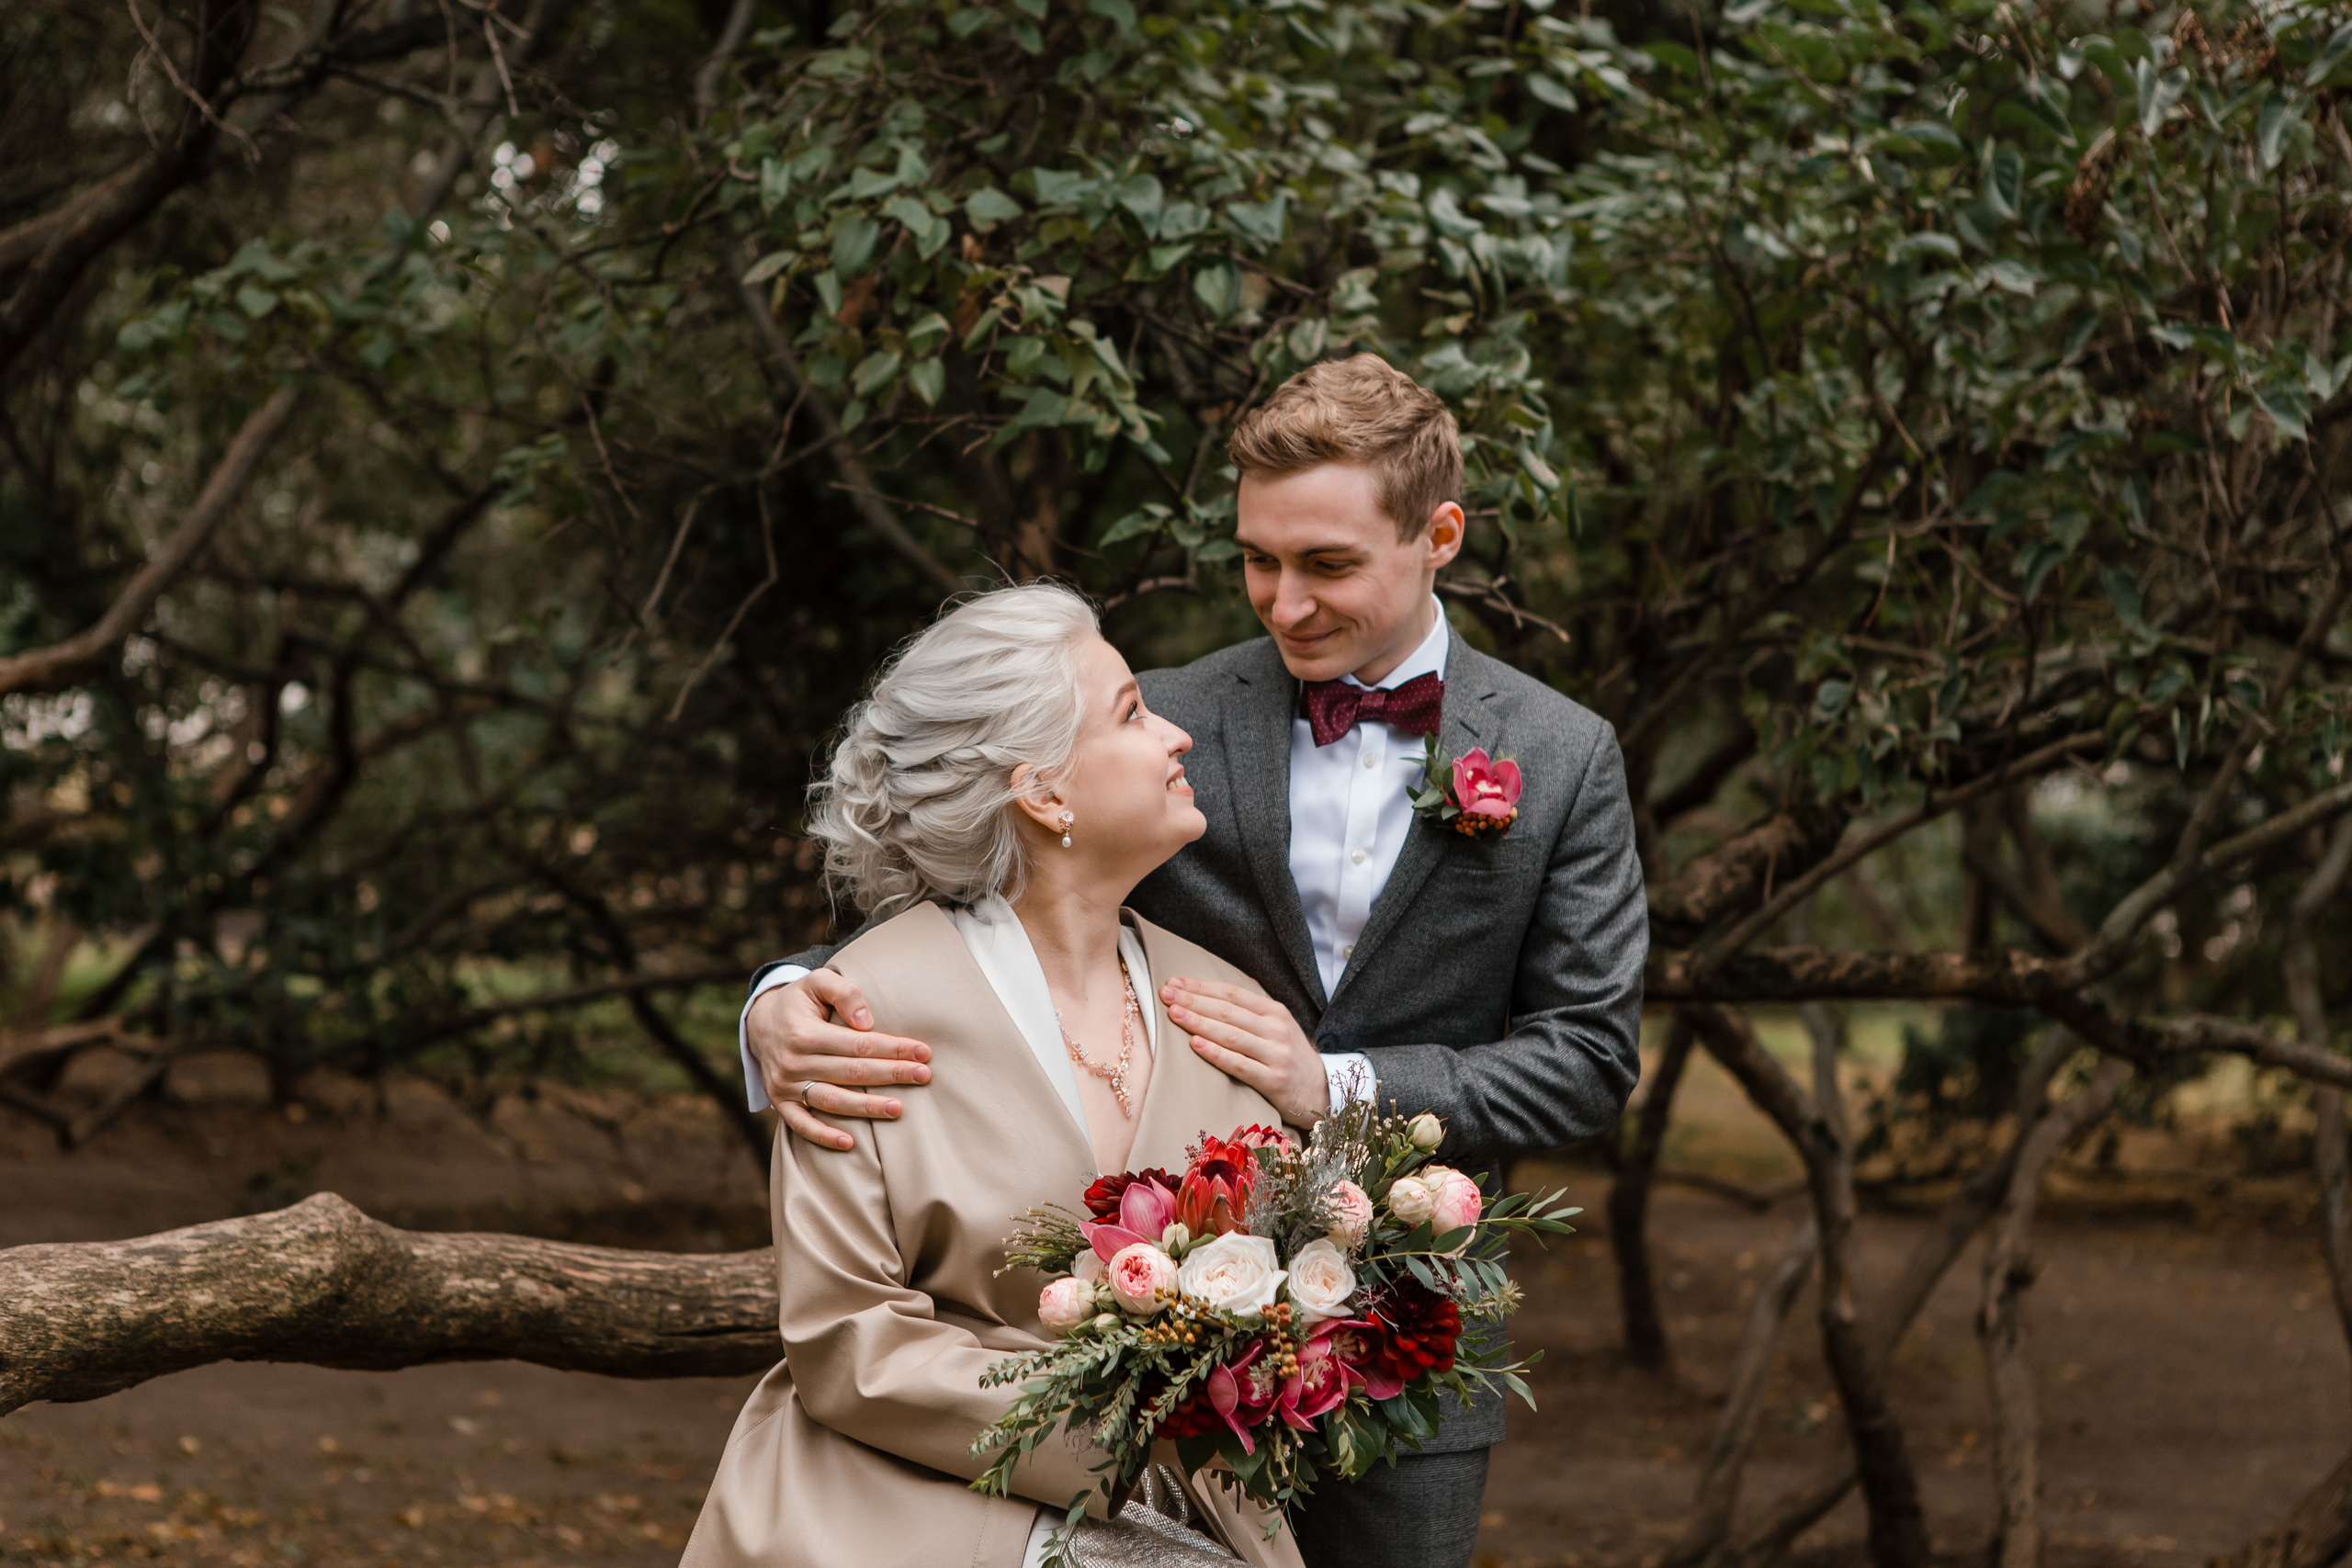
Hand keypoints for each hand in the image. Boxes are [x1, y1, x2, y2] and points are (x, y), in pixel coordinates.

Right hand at [747, 969, 932, 1150]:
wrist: (760, 1022)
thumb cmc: (800, 1001)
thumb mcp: (817, 982)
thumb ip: (843, 992)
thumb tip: (866, 1021)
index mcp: (804, 1032)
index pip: (858, 1045)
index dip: (892, 1049)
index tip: (923, 1052)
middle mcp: (793, 1061)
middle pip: (851, 1073)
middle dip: (891, 1075)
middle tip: (923, 1076)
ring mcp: (785, 1085)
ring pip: (831, 1101)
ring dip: (866, 1107)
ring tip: (898, 1109)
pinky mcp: (780, 1102)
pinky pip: (800, 1125)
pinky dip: (823, 1136)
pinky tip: (849, 1143)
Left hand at [1161, 975, 1326, 1127]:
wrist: (1322, 1090)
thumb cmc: (1288, 1056)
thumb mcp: (1277, 1027)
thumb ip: (1249, 1013)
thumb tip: (1206, 995)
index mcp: (1275, 1011)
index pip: (1232, 993)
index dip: (1201, 986)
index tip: (1174, 982)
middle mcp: (1276, 1029)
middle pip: (1227, 1011)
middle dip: (1193, 1000)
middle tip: (1165, 994)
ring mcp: (1276, 1054)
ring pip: (1231, 1034)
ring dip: (1199, 1022)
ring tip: (1174, 1014)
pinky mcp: (1273, 1080)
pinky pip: (1238, 1064)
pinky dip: (1215, 1053)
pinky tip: (1195, 1044)